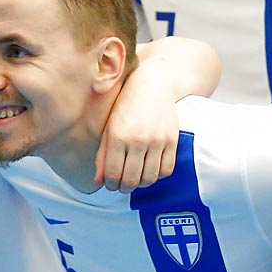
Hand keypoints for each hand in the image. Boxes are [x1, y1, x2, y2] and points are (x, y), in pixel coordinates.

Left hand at [95, 70, 181, 191]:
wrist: (153, 84)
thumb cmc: (126, 106)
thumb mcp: (109, 129)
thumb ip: (102, 156)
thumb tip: (98, 182)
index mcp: (118, 136)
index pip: (113, 174)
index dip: (111, 185)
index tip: (111, 184)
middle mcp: (138, 139)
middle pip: (131, 180)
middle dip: (124, 187)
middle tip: (122, 185)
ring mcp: (157, 140)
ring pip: (149, 178)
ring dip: (141, 184)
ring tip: (136, 178)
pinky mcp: (172, 140)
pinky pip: (166, 169)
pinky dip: (157, 175)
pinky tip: (150, 169)